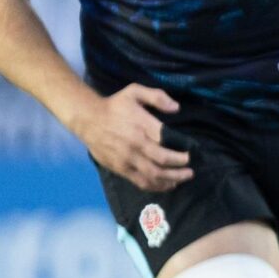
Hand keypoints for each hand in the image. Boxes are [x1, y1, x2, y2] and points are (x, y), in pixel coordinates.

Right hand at [74, 84, 190, 191]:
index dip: (181, 149)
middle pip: (163, 161)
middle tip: (191, 169)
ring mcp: (126, 159)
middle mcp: (135, 144)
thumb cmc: (114, 106)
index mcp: (141, 126)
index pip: (167, 141)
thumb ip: (156, 97)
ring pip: (153, 175)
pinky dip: (156, 186)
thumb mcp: (134, 91)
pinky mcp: (120, 168)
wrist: (87, 119)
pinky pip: (140, 181)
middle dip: (180, 167)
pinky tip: (167, 185)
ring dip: (172, 179)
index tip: (191, 152)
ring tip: (184, 178)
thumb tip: (176, 107)